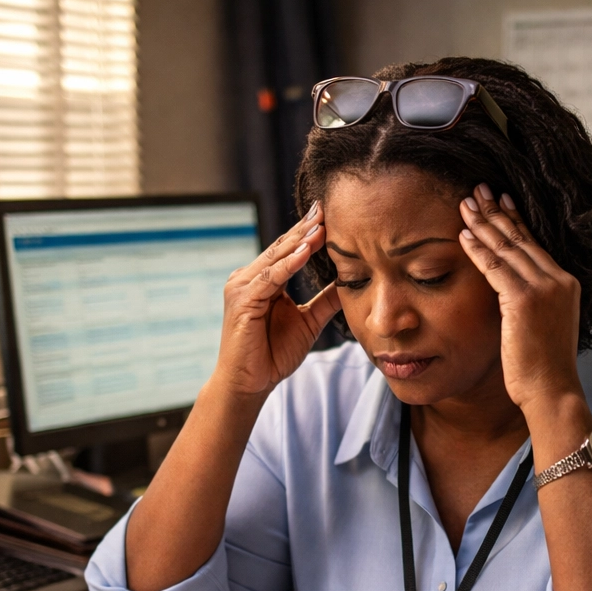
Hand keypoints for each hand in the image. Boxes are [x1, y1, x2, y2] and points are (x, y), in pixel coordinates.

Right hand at [216, 201, 340, 397]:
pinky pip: (269, 277)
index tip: (330, 214)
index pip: (288, 250)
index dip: (308, 233)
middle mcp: (248, 278)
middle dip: (305, 229)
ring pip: (275, 258)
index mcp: (262, 280)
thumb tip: (350, 283)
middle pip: (281, 248)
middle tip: (326, 208)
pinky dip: (288, 265)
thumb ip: (325, 301)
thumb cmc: (273, 354)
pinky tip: (306, 252)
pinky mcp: (241, 301)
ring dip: (299, 241)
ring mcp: (241, 287)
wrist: (250, 383)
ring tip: (321, 226)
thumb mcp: (308, 322)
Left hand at [457, 184, 582, 413]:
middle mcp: (559, 280)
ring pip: (507, 248)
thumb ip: (533, 306)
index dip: (515, 222)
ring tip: (465, 204)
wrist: (552, 391)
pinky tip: (463, 235)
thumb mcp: (544, 328)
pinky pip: (495, 267)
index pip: (535, 245)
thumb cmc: (543, 369)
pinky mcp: (525, 300)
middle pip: (521, 239)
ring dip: (483, 224)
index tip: (500, 202)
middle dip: (496, 213)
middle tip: (478, 190)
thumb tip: (513, 299)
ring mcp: (544, 288)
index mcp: (566, 285)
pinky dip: (477, 249)